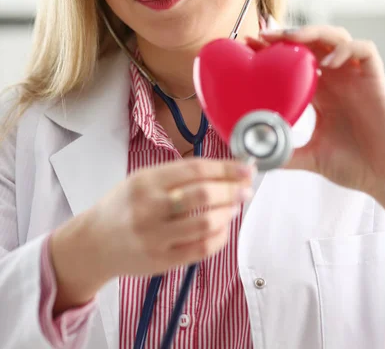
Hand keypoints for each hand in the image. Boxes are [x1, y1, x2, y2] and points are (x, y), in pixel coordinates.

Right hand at [90, 158, 253, 278]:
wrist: (94, 243)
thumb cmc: (122, 207)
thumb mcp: (141, 180)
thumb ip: (177, 175)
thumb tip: (222, 171)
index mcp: (145, 181)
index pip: (195, 169)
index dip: (226, 168)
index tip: (245, 169)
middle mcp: (149, 208)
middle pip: (204, 194)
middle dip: (233, 190)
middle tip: (246, 190)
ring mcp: (155, 237)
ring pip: (206, 222)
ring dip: (229, 213)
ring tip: (234, 207)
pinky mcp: (161, 261)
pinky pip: (201, 249)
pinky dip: (220, 237)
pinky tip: (223, 228)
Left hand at [246, 25, 384, 204]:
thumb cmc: (354, 165)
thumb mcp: (311, 158)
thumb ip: (284, 155)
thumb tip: (256, 158)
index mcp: (320, 92)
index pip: (294, 60)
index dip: (273, 50)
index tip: (249, 46)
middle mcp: (337, 79)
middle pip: (312, 41)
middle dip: (288, 35)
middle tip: (265, 37)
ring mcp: (356, 77)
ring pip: (336, 37)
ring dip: (314, 33)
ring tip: (293, 39)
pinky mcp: (375, 80)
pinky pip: (364, 50)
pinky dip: (346, 49)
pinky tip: (328, 63)